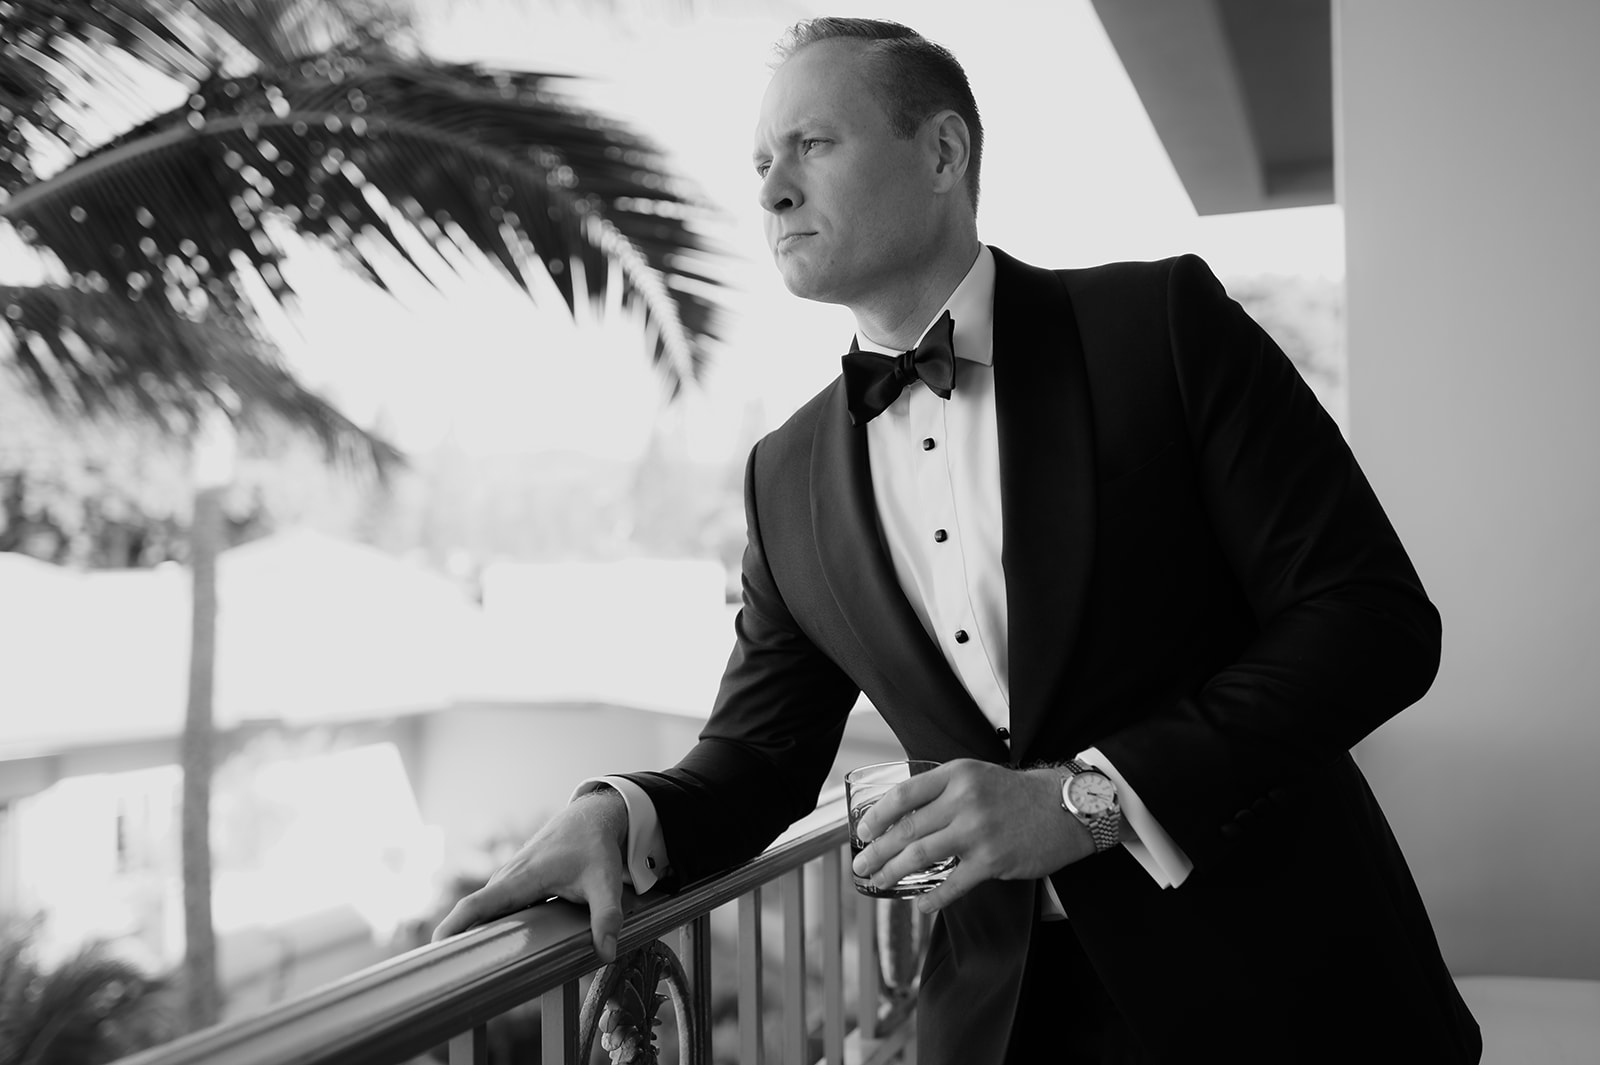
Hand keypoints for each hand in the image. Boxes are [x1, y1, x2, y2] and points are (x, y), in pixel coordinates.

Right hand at [431, 789, 628, 961]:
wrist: (590, 817)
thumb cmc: (594, 847)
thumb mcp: (605, 881)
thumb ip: (606, 916)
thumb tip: (605, 953)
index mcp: (522, 878)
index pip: (478, 905)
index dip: (453, 926)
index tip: (434, 949)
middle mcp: (507, 877)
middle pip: (474, 912)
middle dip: (456, 938)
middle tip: (443, 974)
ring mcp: (508, 878)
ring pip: (484, 909)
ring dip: (470, 932)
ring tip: (460, 968)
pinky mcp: (514, 881)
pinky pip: (493, 905)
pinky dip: (485, 923)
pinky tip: (486, 946)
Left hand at [850, 760, 1094, 913]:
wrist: (1065, 808)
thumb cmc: (1016, 794)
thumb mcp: (975, 776)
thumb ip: (942, 791)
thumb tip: (902, 815)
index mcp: (956, 775)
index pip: (904, 794)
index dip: (877, 815)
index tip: (862, 831)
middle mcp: (963, 801)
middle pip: (906, 829)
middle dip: (876, 850)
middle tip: (860, 865)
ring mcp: (977, 832)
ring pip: (921, 856)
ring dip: (893, 872)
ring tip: (879, 882)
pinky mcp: (992, 860)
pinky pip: (952, 884)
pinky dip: (933, 898)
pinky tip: (921, 904)